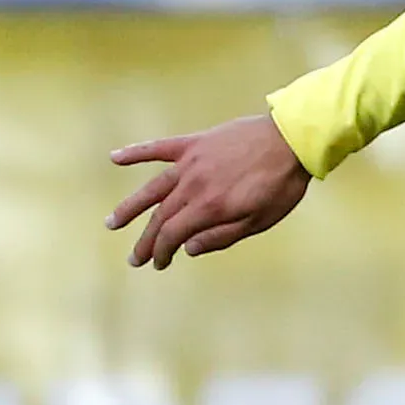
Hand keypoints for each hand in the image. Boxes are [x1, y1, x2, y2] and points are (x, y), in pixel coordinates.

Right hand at [105, 114, 309, 269]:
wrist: (292, 139)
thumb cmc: (281, 185)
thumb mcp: (259, 221)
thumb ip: (221, 236)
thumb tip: (188, 249)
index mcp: (209, 207)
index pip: (173, 234)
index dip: (162, 251)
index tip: (158, 264)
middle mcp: (193, 185)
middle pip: (161, 216)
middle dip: (146, 240)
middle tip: (134, 259)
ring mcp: (191, 162)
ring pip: (152, 188)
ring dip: (131, 207)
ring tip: (112, 222)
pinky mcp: (195, 143)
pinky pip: (159, 148)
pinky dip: (136, 153)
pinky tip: (114, 157)